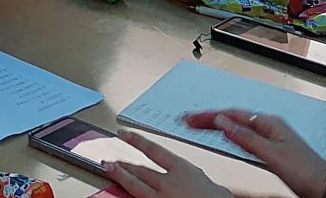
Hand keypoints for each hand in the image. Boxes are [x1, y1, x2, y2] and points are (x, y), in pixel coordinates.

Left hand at [102, 133, 232, 197]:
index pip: (154, 150)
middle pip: (141, 169)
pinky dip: (129, 195)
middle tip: (111, 157)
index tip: (125, 134)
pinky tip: (122, 193)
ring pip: (134, 185)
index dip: (137, 141)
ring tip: (109, 168)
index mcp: (184, 170)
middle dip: (125, 163)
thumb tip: (200, 181)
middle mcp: (168, 183)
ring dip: (120, 176)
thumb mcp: (215, 186)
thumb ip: (200, 180)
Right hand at [181, 111, 325, 197]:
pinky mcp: (272, 148)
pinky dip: (230, 135)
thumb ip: (247, 138)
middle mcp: (270, 126)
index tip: (189, 118)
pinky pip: (245, 136)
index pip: (231, 114)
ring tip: (200, 125)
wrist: (325, 185)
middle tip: (188, 120)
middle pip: (234, 117)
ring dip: (218, 125)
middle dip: (210, 117)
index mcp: (269, 122)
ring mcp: (271, 136)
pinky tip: (225, 138)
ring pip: (238, 125)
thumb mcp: (272, 155)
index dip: (208, 116)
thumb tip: (223, 122)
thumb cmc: (306, 171)